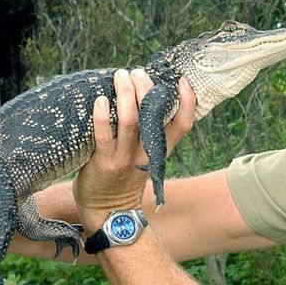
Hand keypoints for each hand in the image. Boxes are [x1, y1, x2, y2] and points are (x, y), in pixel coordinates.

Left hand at [73, 69, 195, 230]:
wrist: (108, 212)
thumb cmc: (124, 179)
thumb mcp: (146, 158)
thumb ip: (148, 134)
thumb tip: (141, 97)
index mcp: (160, 149)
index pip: (183, 124)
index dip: (187, 102)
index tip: (182, 80)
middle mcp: (146, 152)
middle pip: (154, 114)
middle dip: (146, 88)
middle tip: (137, 72)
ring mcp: (125, 158)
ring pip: (130, 120)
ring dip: (125, 94)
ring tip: (120, 76)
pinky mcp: (104, 162)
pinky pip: (103, 135)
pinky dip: (101, 115)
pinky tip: (99, 100)